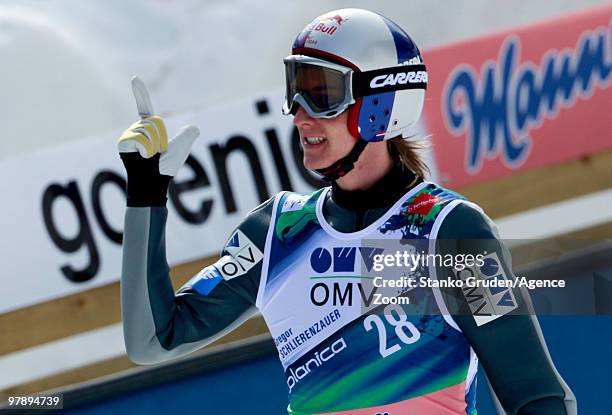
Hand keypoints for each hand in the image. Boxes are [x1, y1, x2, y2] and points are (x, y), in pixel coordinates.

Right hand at [117, 77, 199, 205]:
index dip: (140, 93)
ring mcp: (128, 136)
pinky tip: (143, 157)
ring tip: (151, 157)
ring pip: (148, 130)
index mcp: (149, 129)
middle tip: (159, 152)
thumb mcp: (181, 149)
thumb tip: (194, 128)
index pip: (145, 107)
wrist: (153, 182)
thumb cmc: (165, 168)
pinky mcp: (123, 143)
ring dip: (155, 144)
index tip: (134, 78)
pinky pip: (140, 138)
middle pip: (155, 121)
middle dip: (162, 137)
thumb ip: (187, 136)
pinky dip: (147, 148)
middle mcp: (137, 130)